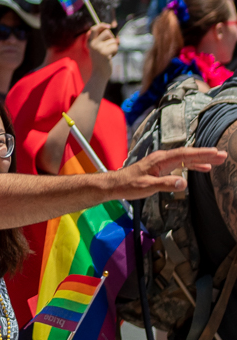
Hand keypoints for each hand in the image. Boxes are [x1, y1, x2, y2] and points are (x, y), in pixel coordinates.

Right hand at [87, 23, 117, 80]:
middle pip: (107, 32)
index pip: (94, 29)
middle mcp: (93, 44)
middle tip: (108, 46)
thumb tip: (109, 27)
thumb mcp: (97, 48)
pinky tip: (110, 57)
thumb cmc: (100, 60)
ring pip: (113, 40)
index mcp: (90, 42)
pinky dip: (115, 51)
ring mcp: (98, 48)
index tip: (108, 25)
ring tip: (109, 53)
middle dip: (111, 38)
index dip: (102, 25)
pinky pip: (115, 46)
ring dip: (114, 46)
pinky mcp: (104, 53)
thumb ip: (100, 39)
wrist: (99, 73)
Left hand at [109, 147, 227, 198]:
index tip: (216, 153)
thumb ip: (165, 184)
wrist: (115, 185)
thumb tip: (183, 182)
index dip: (201, 154)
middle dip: (206, 154)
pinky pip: (181, 164)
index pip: (185, 155)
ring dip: (202, 159)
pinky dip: (193, 165)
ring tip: (218, 160)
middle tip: (224, 155)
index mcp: (160, 160)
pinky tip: (203, 168)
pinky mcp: (161, 168)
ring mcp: (162, 162)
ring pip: (186, 159)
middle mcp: (162, 158)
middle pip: (188, 154)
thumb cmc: (129, 185)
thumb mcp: (147, 187)